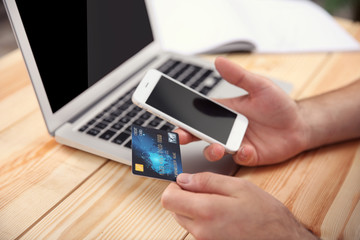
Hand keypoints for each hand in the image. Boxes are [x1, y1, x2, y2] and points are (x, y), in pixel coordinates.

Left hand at [162, 172, 316, 239]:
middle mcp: (202, 231)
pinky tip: (222, 215)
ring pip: (185, 219)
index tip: (184, 182)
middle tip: (206, 190)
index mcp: (207, 211)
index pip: (169, 199)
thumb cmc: (266, 215)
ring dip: (194, 208)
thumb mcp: (239, 187)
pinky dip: (203, 219)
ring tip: (218, 203)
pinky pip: (197, 230)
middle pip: (175, 209)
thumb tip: (184, 179)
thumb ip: (208, 181)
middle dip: (184, 196)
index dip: (174, 187)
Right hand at [176, 57, 307, 165]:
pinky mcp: (248, 156)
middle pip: (200, 133)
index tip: (170, 115)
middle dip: (187, 135)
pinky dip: (241, 155)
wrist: (301, 125)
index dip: (183, 115)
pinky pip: (239, 158)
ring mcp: (236, 143)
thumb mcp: (259, 86)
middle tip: (180, 136)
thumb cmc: (279, 104)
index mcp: (225, 111)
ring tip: (217, 146)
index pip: (199, 113)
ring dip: (211, 149)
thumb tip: (219, 61)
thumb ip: (239, 76)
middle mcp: (227, 128)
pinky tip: (248, 149)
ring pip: (215, 149)